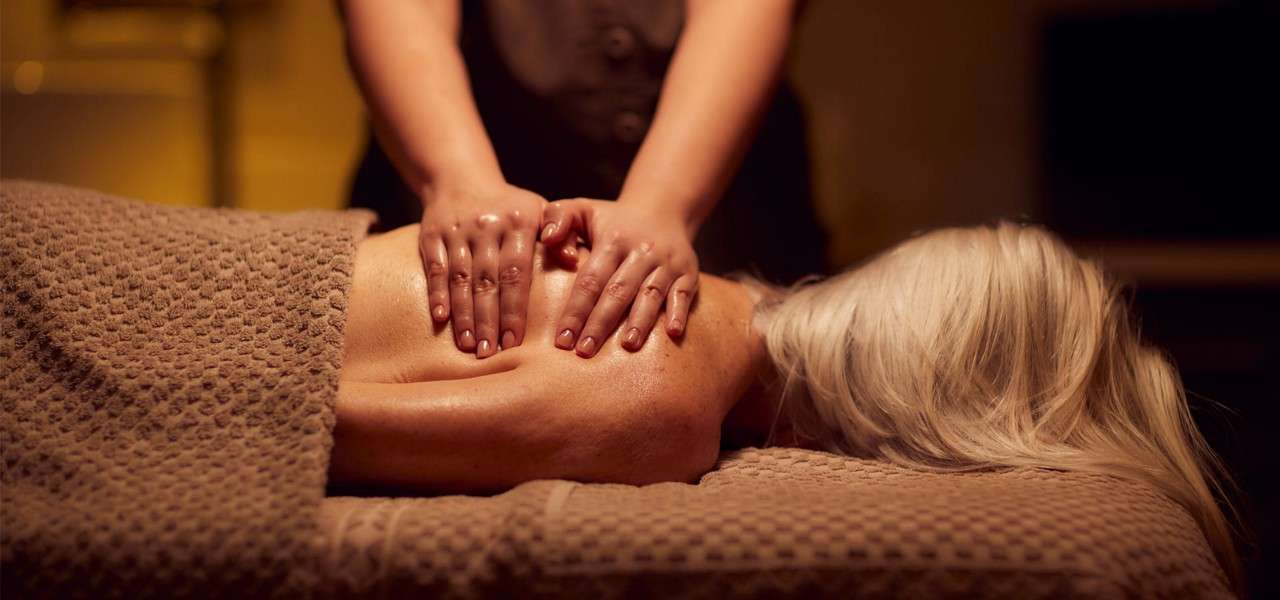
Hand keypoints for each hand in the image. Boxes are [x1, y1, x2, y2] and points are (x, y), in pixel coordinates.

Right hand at [419, 182, 545, 357]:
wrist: (462, 179)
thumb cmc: (512, 208)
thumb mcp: (541, 211)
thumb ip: (562, 234)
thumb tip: (574, 260)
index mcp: (519, 222)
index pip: (517, 272)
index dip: (514, 309)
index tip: (515, 342)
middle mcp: (487, 225)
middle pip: (487, 281)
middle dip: (488, 320)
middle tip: (491, 354)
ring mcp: (458, 230)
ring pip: (460, 278)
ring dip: (464, 315)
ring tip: (469, 346)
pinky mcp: (432, 235)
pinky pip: (435, 268)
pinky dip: (436, 294)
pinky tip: (441, 320)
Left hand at [540, 199, 698, 356]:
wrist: (663, 209)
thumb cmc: (613, 220)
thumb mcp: (582, 209)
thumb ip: (557, 217)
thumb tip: (548, 240)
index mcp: (612, 239)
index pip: (590, 279)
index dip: (576, 310)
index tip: (562, 339)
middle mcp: (641, 251)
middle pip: (618, 291)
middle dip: (601, 323)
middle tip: (584, 351)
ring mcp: (667, 263)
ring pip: (651, 294)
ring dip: (640, 321)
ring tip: (628, 346)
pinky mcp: (688, 272)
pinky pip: (684, 294)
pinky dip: (679, 312)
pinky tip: (673, 333)